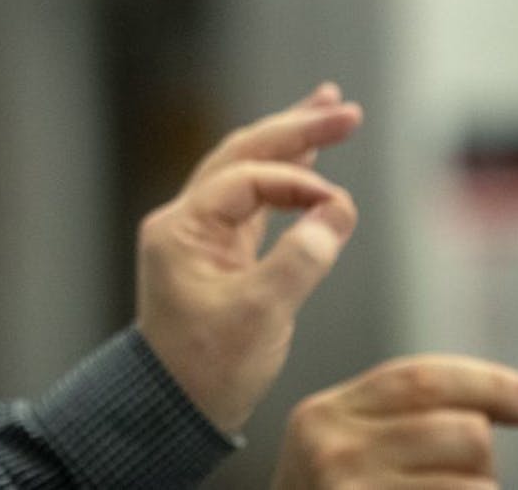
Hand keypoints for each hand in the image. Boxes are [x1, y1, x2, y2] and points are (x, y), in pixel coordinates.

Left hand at [135, 83, 361, 433]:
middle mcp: (185, 221)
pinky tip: (310, 160)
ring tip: (329, 108)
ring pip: (247, 170)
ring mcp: (200, 234)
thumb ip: (301, 260)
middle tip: (344, 108)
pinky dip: (284, 178)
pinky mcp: (218, 252)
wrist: (173, 408)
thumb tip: (337, 210)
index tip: (339, 205)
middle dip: (294, 129)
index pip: (245, 180)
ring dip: (290, 142)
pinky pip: (253, 200)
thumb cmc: (207, 369)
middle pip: (243, 155)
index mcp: (182, 229)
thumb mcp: (259, 317)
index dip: (296, 183)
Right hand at [272, 355, 517, 487]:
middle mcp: (333, 450)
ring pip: (475, 486)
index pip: (421, 378)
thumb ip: (400, 415)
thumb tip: (512, 402)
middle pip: (463, 432)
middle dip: (481, 456)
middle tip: (460, 474)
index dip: (488, 383)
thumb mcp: (345, 444)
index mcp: (326, 412)